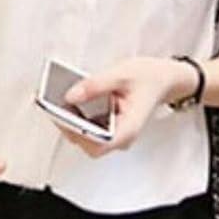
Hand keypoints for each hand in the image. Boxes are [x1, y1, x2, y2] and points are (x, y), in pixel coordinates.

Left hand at [57, 57, 197, 157]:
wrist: (164, 78)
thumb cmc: (150, 78)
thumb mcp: (122, 74)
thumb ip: (96, 85)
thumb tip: (70, 95)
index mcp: (128, 129)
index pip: (98, 144)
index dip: (76, 132)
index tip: (61, 115)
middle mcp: (121, 136)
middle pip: (87, 142)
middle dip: (68, 125)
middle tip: (53, 104)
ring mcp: (114, 133)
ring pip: (85, 135)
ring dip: (70, 120)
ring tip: (56, 99)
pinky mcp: (108, 125)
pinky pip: (88, 126)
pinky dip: (76, 115)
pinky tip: (68, 99)